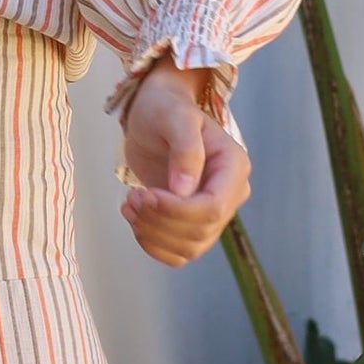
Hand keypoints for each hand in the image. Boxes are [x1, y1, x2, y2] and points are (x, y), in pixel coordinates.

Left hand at [119, 61, 250, 266]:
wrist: (155, 117)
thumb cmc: (165, 109)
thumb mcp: (175, 118)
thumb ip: (185, 149)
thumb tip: (185, 190)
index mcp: (233, 167)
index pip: (213, 207)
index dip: (176, 210)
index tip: (144, 194)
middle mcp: (230, 193)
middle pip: (200, 231)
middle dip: (159, 221)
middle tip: (131, 198)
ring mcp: (212, 212)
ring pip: (189, 248)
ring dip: (152, 234)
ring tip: (129, 205)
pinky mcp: (191, 224)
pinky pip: (177, 253)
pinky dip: (152, 244)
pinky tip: (135, 218)